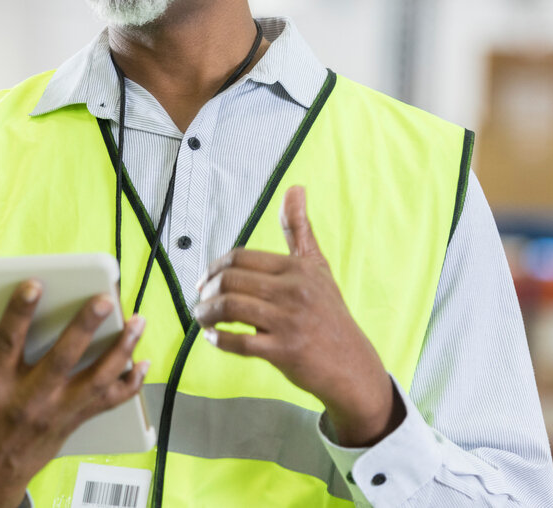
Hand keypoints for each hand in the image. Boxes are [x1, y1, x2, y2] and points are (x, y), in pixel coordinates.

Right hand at [0, 281, 149, 507]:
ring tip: (137, 321)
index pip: (8, 344)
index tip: (34, 284)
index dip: (21, 312)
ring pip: (96, 379)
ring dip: (120, 350)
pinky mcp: (72, 423)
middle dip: (85, 327)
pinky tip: (142, 363)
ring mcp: (56, 413)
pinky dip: (130, 384)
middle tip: (104, 299)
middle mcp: (29, 401)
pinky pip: (107, 403)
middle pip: (64, 359)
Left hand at [193, 186, 403, 446]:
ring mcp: (290, 321)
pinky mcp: (285, 351)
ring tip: (202, 318)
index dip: (215, 268)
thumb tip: (295, 187)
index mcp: (297, 268)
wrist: (353, 366)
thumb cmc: (330, 315)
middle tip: (200, 301)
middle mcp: (294, 291)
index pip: (241, 257)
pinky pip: (239, 342)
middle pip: (231, 281)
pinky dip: (219, 339)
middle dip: (207, 291)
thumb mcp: (317, 268)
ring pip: (230, 308)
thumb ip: (299, 230)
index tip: (205, 281)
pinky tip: (213, 338)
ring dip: (206, 313)